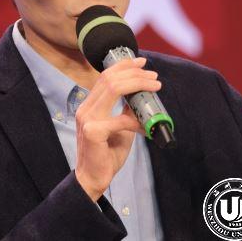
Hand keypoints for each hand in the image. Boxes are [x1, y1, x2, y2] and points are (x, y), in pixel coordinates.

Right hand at [74, 57, 160, 200]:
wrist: (94, 179)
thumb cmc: (106, 153)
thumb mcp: (119, 127)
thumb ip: (125, 111)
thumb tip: (140, 97)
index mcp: (90, 105)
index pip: (105, 76)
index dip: (124, 65)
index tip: (141, 62)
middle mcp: (86, 108)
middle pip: (110, 78)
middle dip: (135, 72)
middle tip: (153, 75)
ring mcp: (87, 119)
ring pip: (113, 89)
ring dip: (138, 84)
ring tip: (155, 85)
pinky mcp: (93, 132)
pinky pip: (120, 119)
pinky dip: (136, 120)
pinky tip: (145, 126)